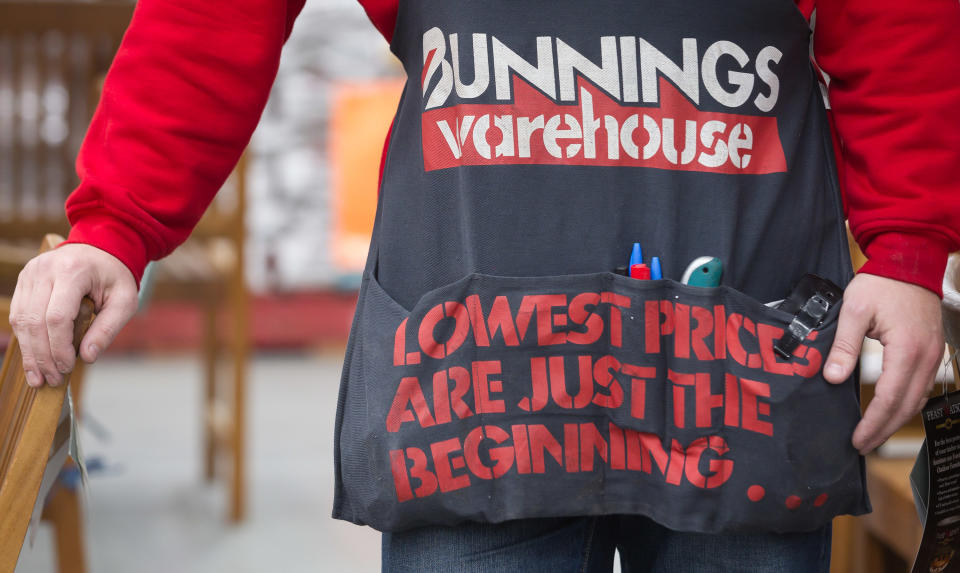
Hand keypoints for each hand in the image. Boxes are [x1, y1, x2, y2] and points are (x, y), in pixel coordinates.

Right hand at [8, 243, 138, 386]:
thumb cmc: (114, 276)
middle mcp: (45, 270)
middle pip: (34, 321)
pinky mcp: (24, 281)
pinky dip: (24, 339)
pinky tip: (33, 360)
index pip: (57, 317)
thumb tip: (87, 358)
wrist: (101, 248)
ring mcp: (30, 274)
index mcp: (72, 271)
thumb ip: (107, 329)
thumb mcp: (124, 301)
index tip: (66, 369)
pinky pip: (18, 315)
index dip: (59, 347)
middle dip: (42, 355)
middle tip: (51, 380)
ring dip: (29, 352)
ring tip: (39, 377)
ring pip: (20, 320)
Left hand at [824, 273, 943, 453]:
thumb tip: (832, 378)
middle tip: (862, 446)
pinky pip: (922, 387)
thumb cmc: (881, 283)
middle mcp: (926, 358)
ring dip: (896, 421)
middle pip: (906, 406)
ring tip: (874, 435)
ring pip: (917, 400)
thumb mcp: (853, 311)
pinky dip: (907, 404)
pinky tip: (891, 412)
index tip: (857, 439)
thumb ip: (843, 346)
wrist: (909, 260)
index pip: (890, 399)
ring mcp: (933, 355)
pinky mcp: (932, 351)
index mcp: (906, 350)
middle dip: (884, 430)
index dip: (873, 423)